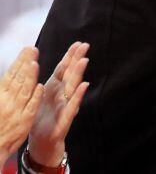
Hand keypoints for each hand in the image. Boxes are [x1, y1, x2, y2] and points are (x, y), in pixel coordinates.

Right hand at [0, 47, 43, 163]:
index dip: (20, 61)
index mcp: (1, 94)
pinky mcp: (24, 120)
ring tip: (35, 63)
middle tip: (33, 49)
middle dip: (26, 63)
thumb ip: (6, 87)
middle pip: (18, 79)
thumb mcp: (0, 101)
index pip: (12, 74)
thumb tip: (13, 73)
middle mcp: (8, 100)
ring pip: (24, 90)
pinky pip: (30, 107)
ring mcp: (17, 110)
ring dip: (29, 77)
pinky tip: (40, 87)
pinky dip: (35, 97)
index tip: (28, 49)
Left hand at [28, 42, 89, 166]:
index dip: (70, 56)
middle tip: (85, 46)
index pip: (64, 68)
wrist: (42, 140)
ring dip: (78, 74)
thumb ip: (52, 81)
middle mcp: (63, 94)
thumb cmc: (43, 117)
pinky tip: (84, 86)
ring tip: (84, 61)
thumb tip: (52, 64)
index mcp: (55, 88)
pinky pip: (72, 105)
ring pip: (73, 87)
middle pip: (71, 74)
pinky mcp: (66, 118)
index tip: (78, 43)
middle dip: (77, 59)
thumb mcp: (44, 96)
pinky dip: (78, 96)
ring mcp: (66, 105)